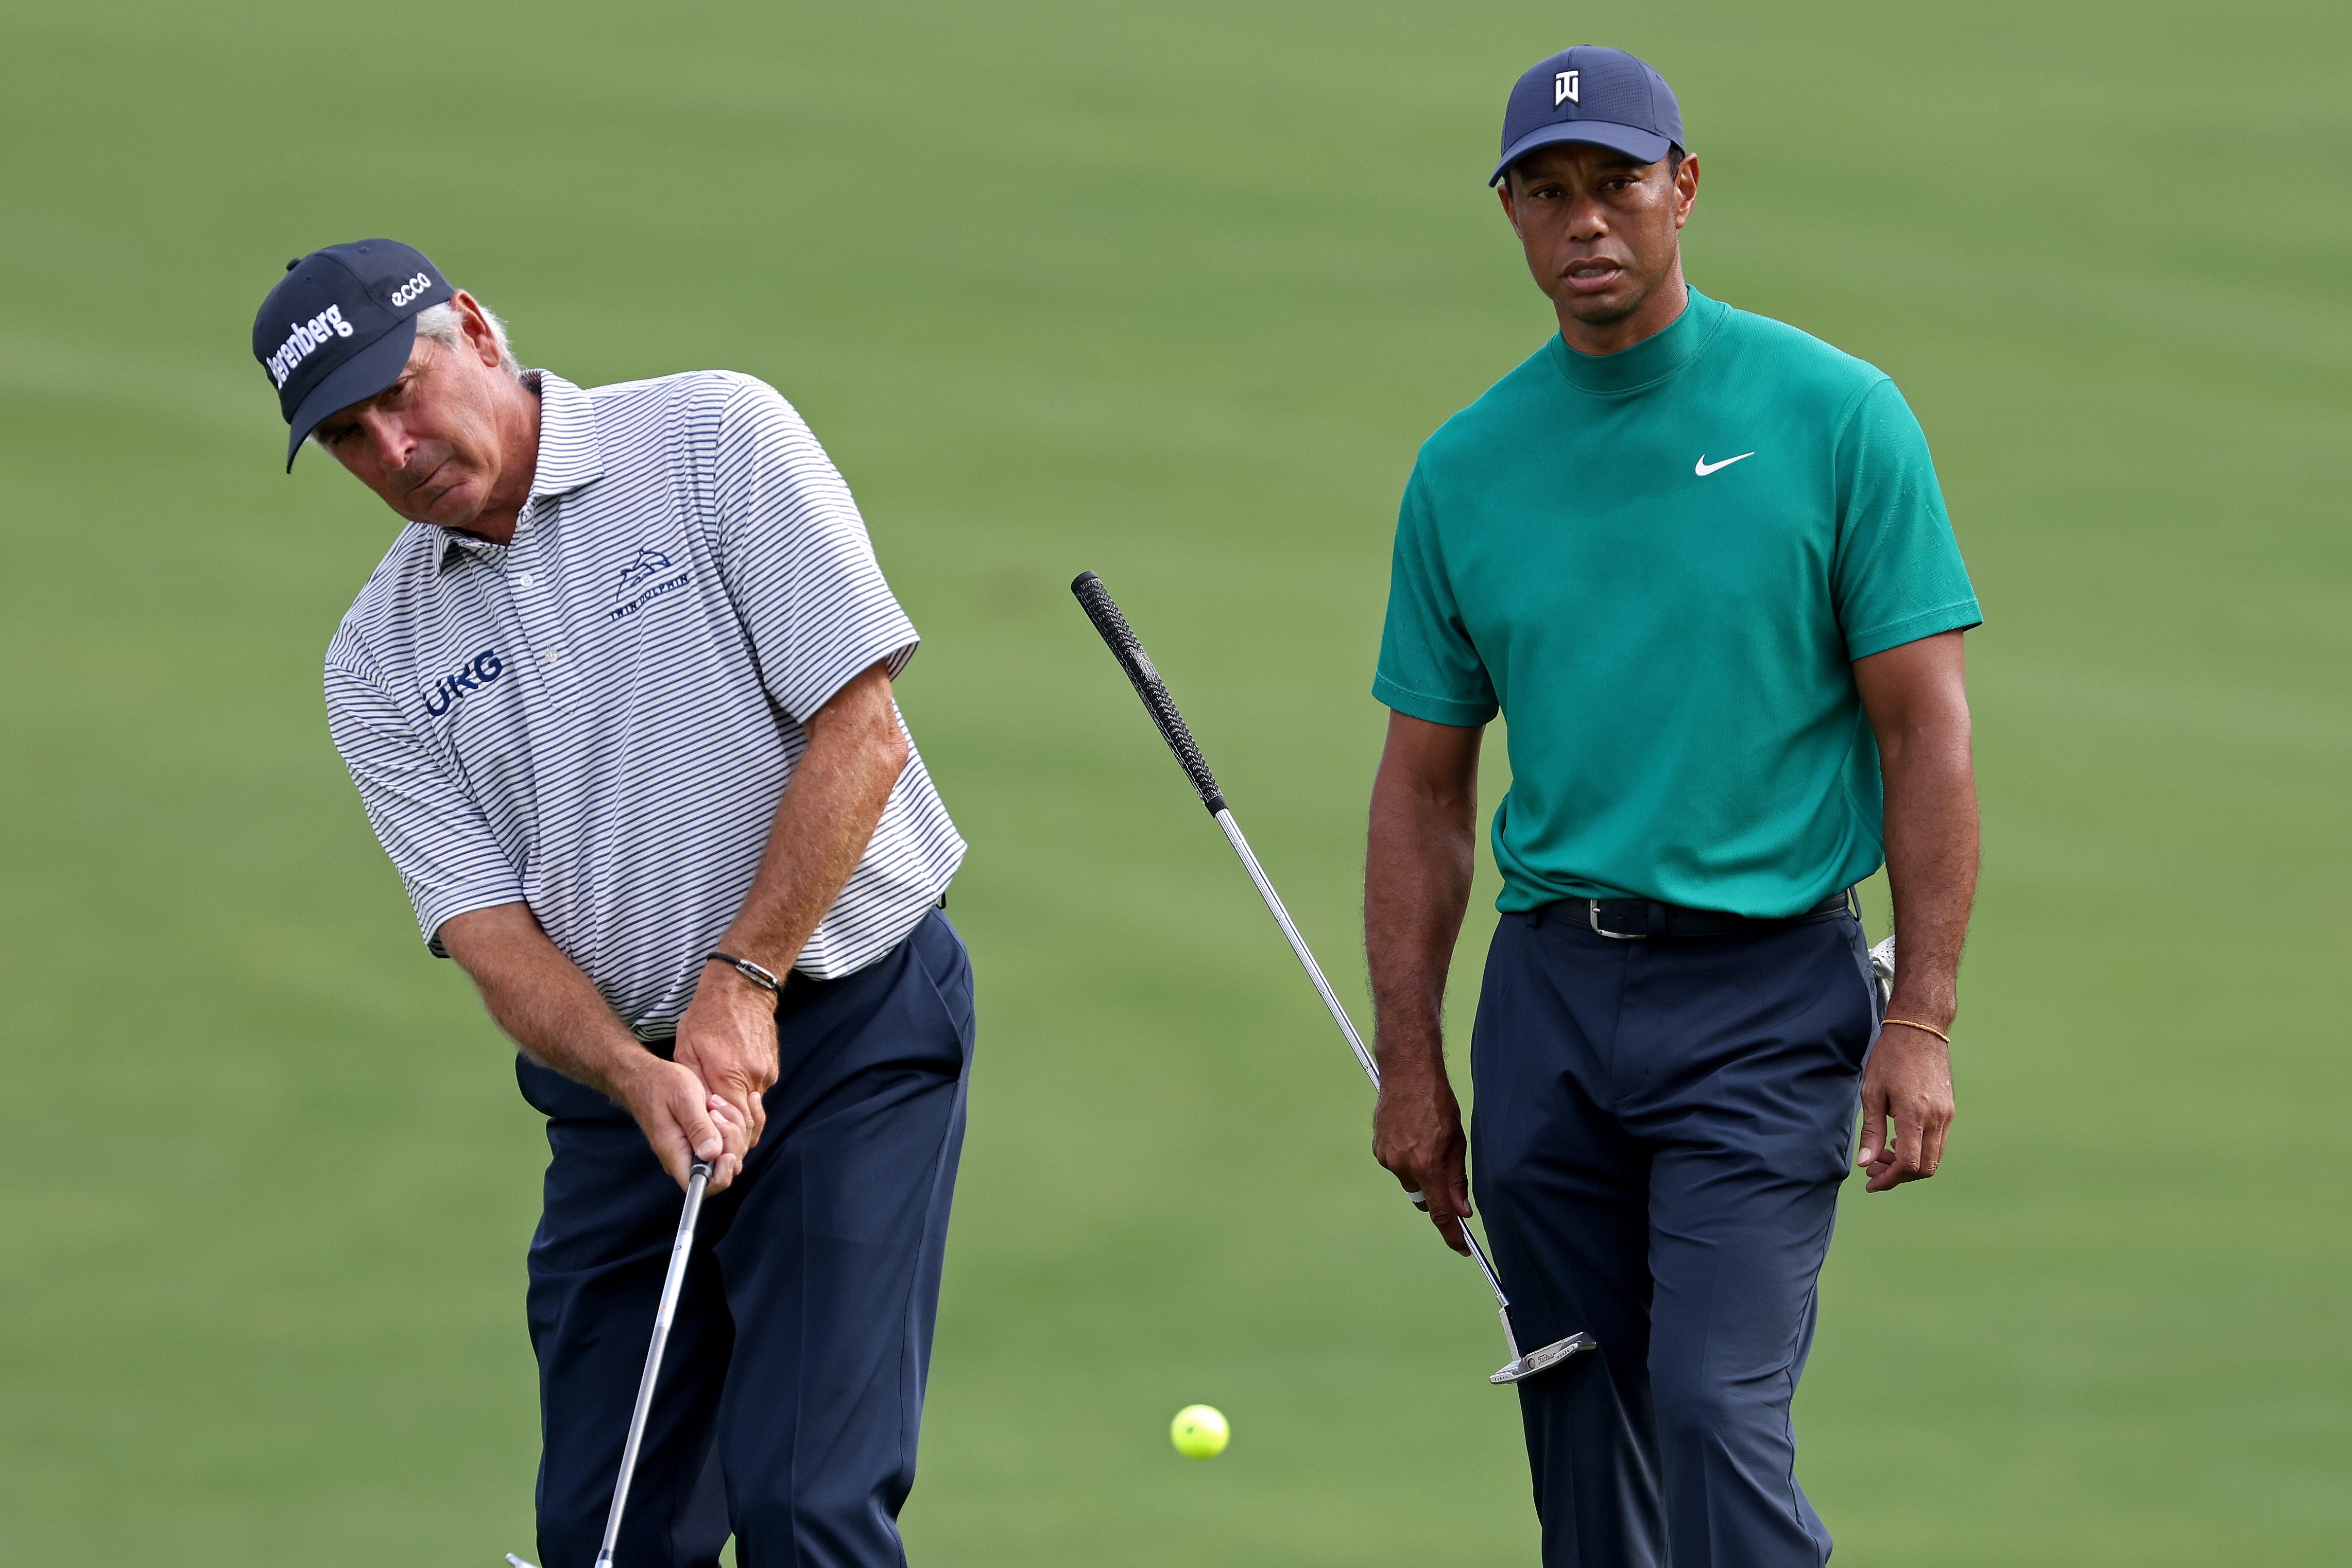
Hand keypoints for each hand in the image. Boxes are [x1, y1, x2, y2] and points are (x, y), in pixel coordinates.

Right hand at [620, 1055, 753, 1190]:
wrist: (648, 1077)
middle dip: (732, 1138)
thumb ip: (698, 1127)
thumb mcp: (684, 1099)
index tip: (728, 1151)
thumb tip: (713, 1154)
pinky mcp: (706, 1139)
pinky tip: (731, 1103)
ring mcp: (697, 1149)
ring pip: (731, 1150)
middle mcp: (687, 1157)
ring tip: (714, 1101)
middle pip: (725, 1167)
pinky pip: (731, 1139)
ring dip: (734, 1125)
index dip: (722, 1174)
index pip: (702, 1185)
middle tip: (716, 1110)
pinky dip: (737, 1120)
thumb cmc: (662, 1085)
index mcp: (676, 1153)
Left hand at [675, 961, 779, 1153]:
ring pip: (753, 1107)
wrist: (741, 988)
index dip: (725, 1139)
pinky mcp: (772, 1067)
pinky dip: (744, 1094)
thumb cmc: (707, 1016)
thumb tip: (703, 1118)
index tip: (712, 1142)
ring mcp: (767, 1073)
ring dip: (737, 1112)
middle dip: (733, 1134)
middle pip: (749, 1122)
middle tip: (714, 1134)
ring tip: (718, 1106)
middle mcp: (754, 1077)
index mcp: (730, 1075)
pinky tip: (730, 1082)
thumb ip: (696, 1087)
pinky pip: (757, 1091)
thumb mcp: (687, 1049)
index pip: (735, 1125)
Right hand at [1372, 1057, 1471, 1253]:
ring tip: (1427, 1140)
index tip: (1461, 1246)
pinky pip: (1396, 1165)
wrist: (1408, 1074)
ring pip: (1409, 1180)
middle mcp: (1403, 1166)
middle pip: (1423, 1197)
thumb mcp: (1456, 1141)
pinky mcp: (1378, 1149)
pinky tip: (1413, 1135)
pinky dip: (1406, 1158)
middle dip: (1435, 1192)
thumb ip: (1457, 1179)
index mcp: (1427, 1166)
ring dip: (1420, 1171)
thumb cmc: (1437, 1102)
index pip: (1439, 1213)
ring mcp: (1387, 1158)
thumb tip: (1462, 1210)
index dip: (1452, 1234)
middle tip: (1445, 1167)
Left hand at [1857, 1022, 1955, 1191]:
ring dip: (1910, 1163)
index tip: (1871, 1181)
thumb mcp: (1872, 1092)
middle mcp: (1936, 1118)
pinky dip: (1920, 1149)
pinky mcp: (1950, 1110)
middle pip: (1926, 1167)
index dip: (1890, 1178)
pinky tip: (1899, 1140)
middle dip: (1899, 1175)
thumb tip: (1866, 1163)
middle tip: (1874, 1169)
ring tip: (1883, 1154)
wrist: (1920, 1029)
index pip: (1909, 1164)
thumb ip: (1871, 1130)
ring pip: (1934, 1156)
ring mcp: (1947, 1115)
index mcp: (1914, 1114)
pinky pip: (1938, 1141)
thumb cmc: (1890, 1057)